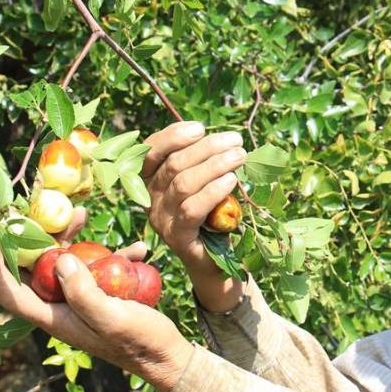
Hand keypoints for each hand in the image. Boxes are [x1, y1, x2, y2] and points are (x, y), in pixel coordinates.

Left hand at [0, 225, 192, 391]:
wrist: (168, 357)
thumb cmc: (139, 342)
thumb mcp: (111, 318)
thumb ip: (83, 292)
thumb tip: (61, 259)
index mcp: (55, 318)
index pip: (11, 292)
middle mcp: (63, 308)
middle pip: (35, 270)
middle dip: (34, 238)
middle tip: (32, 211)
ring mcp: (82, 301)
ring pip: (64, 263)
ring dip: (72, 239)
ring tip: (81, 214)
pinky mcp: (103, 295)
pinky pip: (98, 269)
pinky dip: (113, 255)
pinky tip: (137, 249)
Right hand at [142, 121, 247, 310]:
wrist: (214, 263)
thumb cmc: (210, 217)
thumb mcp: (203, 185)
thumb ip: (203, 164)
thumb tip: (225, 139)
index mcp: (151, 182)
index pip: (151, 151)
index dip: (173, 136)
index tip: (200, 128)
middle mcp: (150, 199)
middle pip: (174, 164)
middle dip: (207, 148)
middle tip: (236, 141)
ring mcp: (162, 220)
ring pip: (183, 183)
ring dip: (215, 165)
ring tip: (240, 156)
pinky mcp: (177, 237)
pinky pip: (192, 209)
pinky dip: (213, 191)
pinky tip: (231, 180)